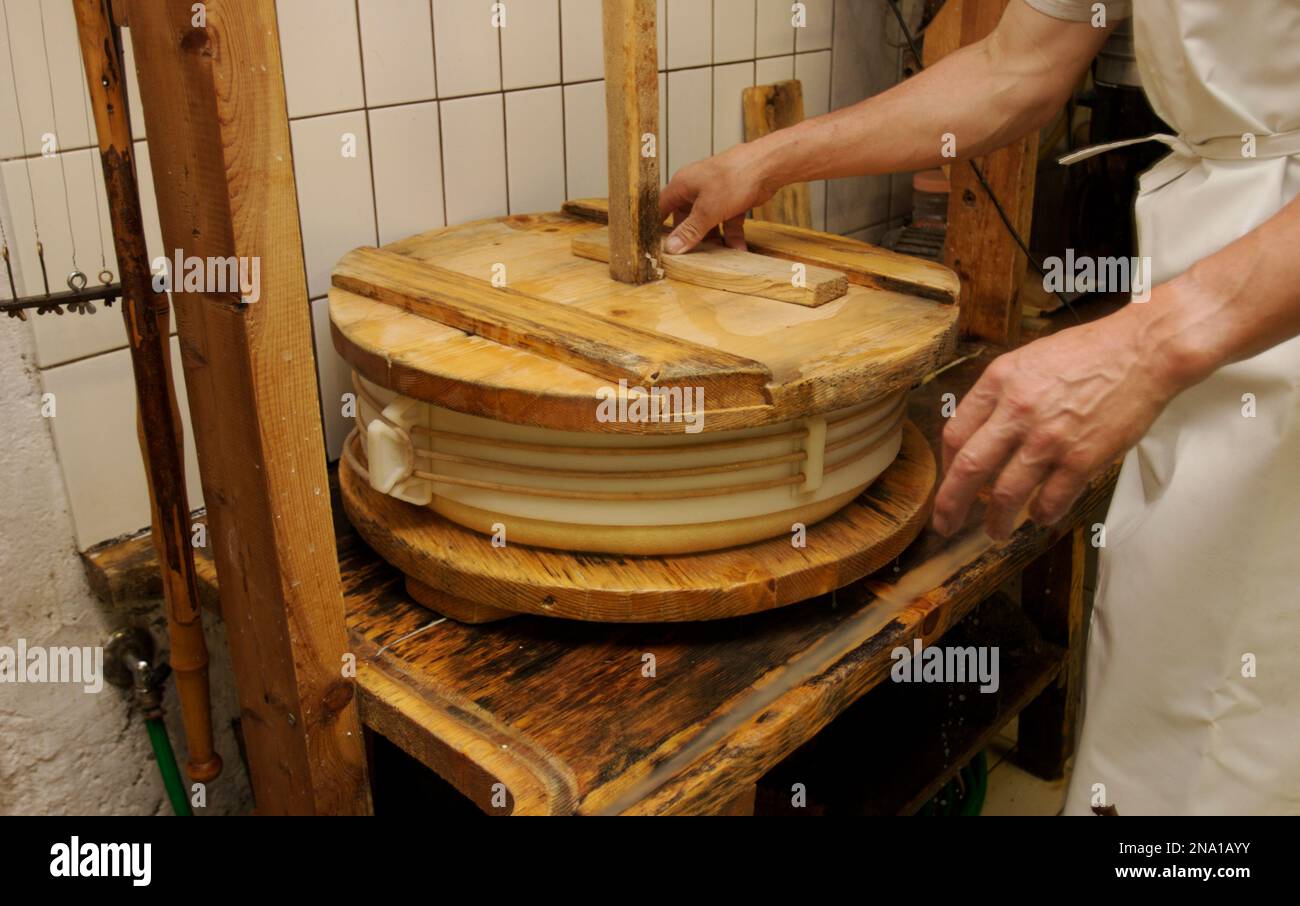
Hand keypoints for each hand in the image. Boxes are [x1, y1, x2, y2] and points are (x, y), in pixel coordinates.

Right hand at [658, 144, 774, 253]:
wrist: (767, 167)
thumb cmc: (734, 177)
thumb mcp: (707, 210)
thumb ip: (690, 231)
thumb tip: (672, 248)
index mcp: (682, 185)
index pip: (662, 206)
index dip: (657, 225)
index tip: (657, 244)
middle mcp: (696, 189)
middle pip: (686, 219)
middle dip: (690, 238)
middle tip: (690, 257)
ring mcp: (715, 195)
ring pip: (708, 223)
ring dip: (713, 240)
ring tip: (716, 258)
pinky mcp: (733, 200)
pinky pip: (727, 222)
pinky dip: (732, 235)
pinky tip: (738, 250)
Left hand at [933, 306, 1184, 539]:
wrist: (1145, 351)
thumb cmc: (1090, 352)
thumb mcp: (1028, 360)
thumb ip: (1000, 394)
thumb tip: (979, 432)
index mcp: (999, 382)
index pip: (954, 434)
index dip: (946, 465)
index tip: (948, 480)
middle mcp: (1017, 412)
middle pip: (968, 470)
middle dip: (951, 505)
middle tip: (946, 524)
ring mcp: (1049, 439)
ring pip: (1006, 495)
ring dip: (996, 521)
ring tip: (995, 532)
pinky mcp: (1082, 459)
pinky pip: (1051, 501)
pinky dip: (1042, 515)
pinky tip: (1040, 517)